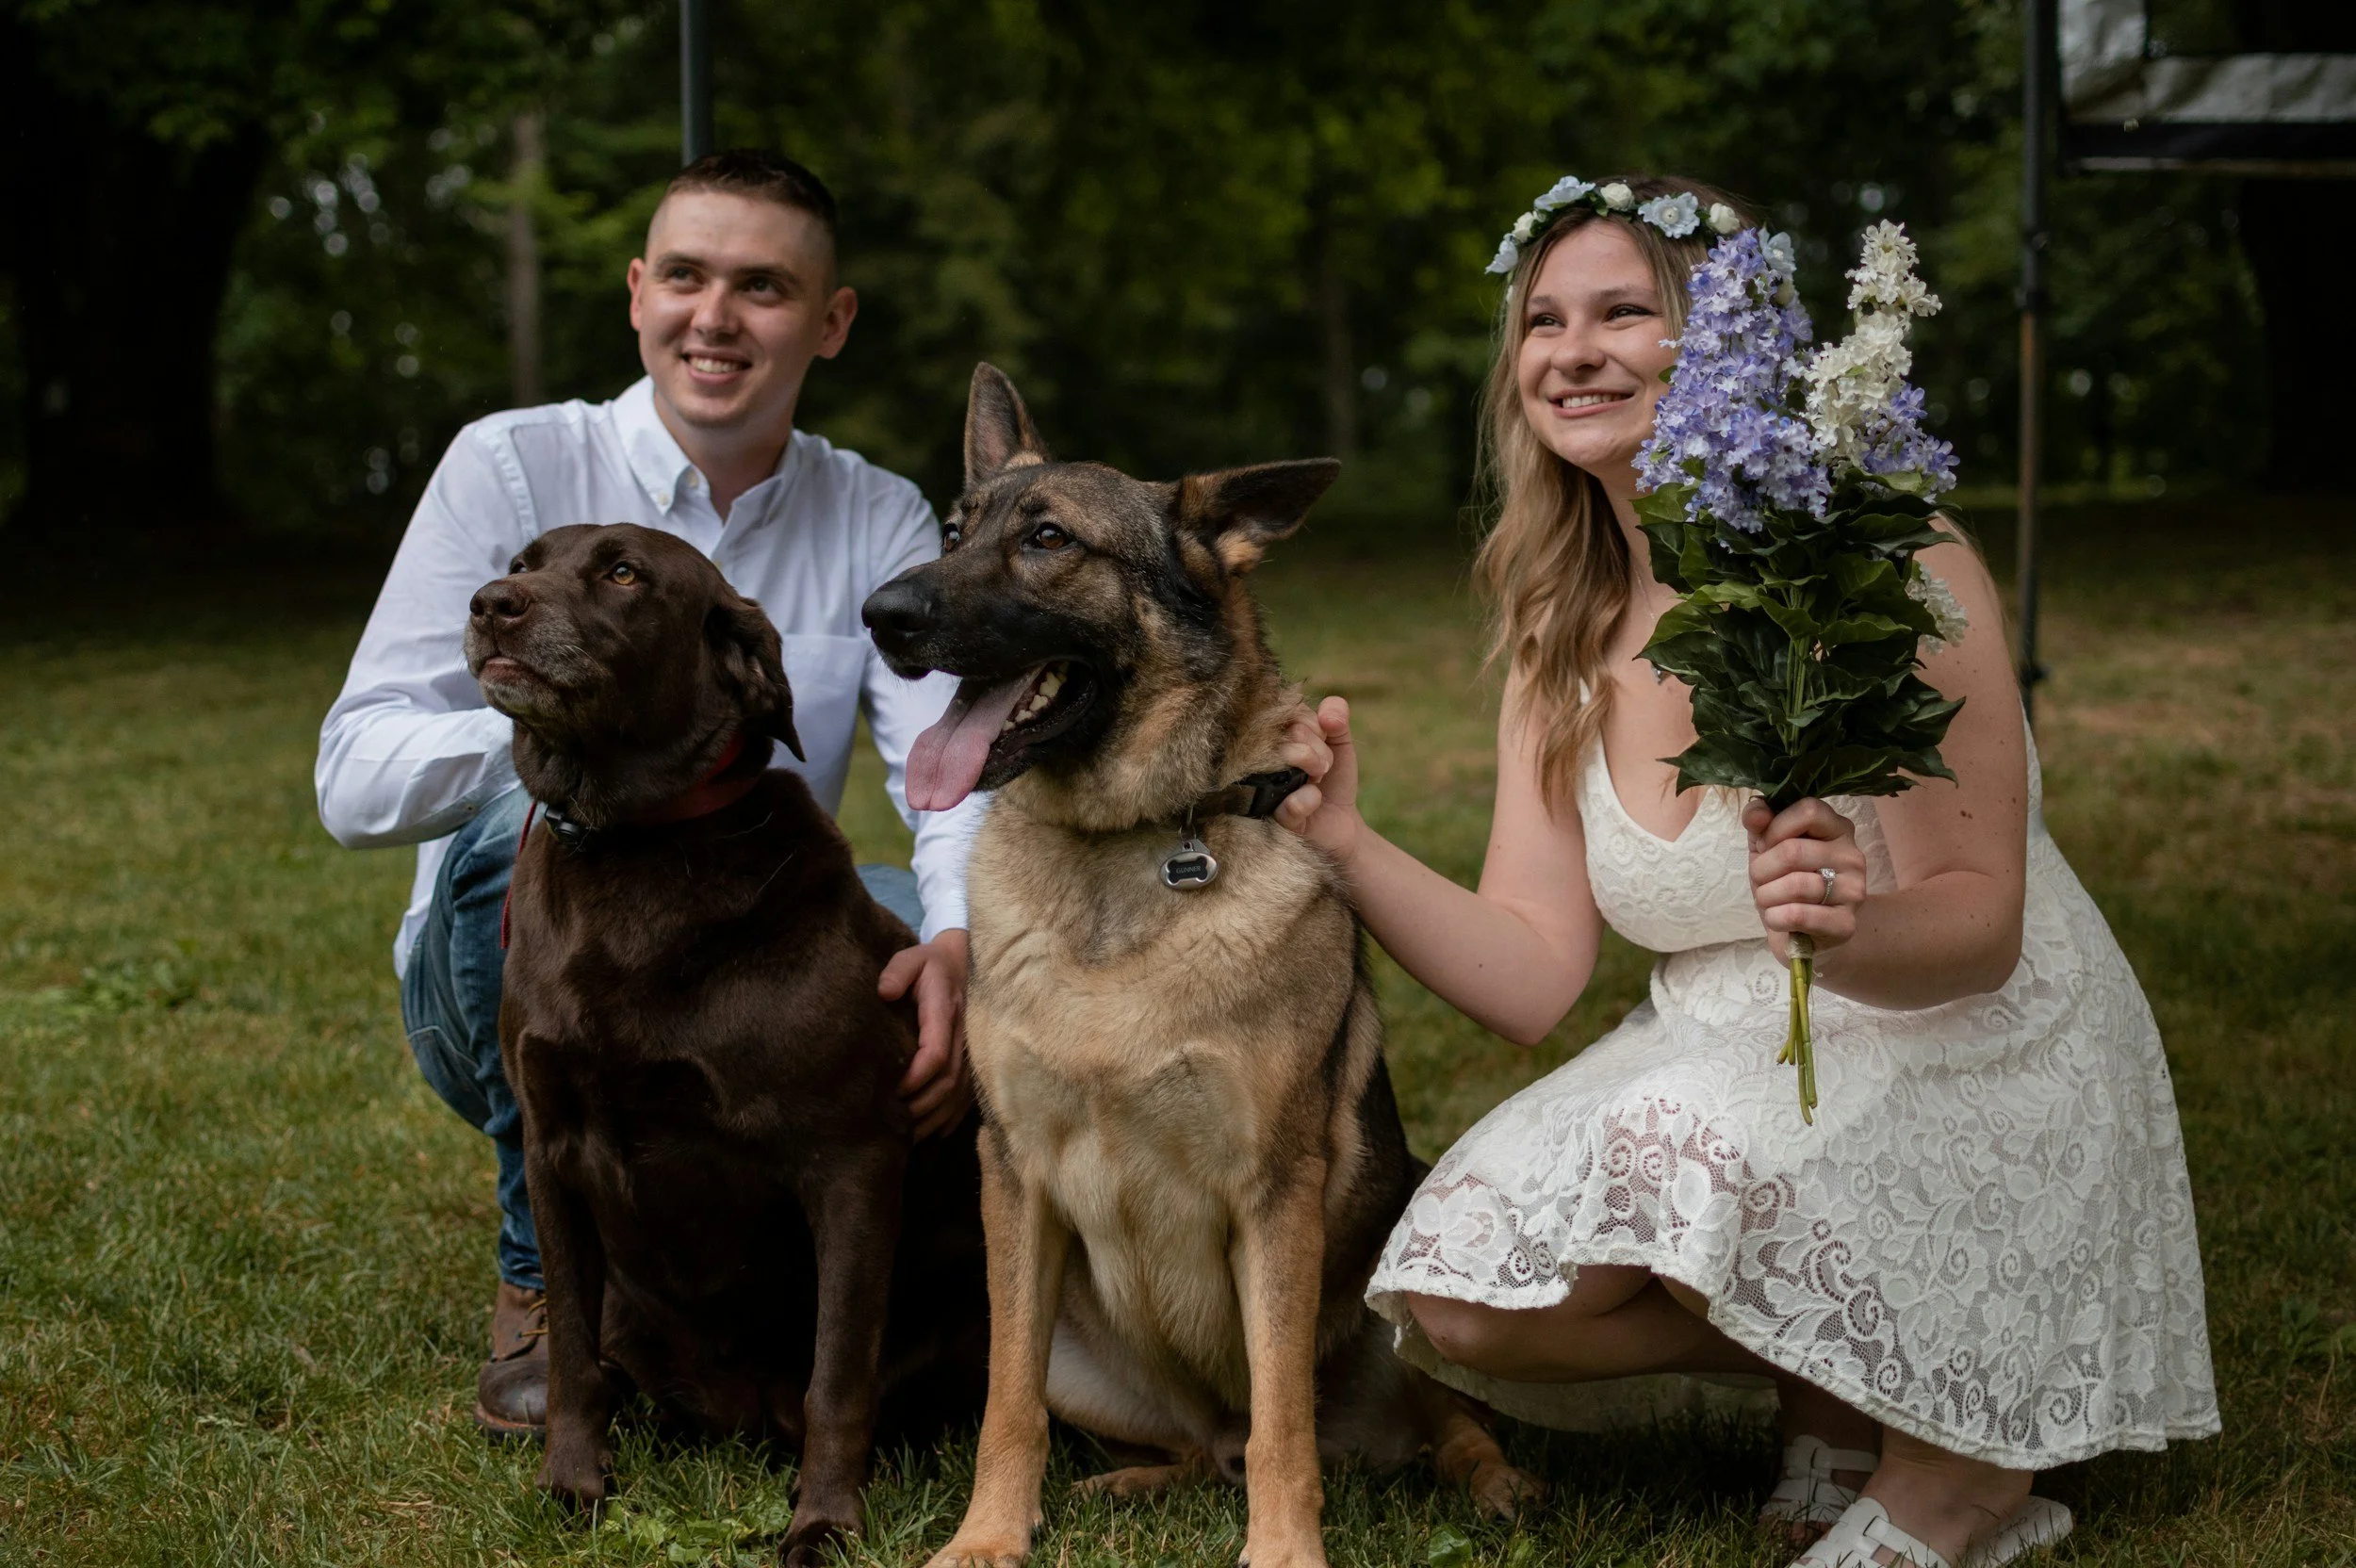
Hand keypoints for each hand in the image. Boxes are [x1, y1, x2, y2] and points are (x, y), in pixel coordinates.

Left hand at [878, 928, 972, 1137]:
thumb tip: (883, 992)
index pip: (936, 1053)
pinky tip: (933, 1134)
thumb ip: (897, 971)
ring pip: (959, 1094)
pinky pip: (967, 1097)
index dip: (915, 1077)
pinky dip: (950, 1118)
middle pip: (948, 1082)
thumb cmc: (929, 965)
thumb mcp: (911, 958)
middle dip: (921, 1106)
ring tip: (909, 1137)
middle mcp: (963, 1036)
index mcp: (945, 1012)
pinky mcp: (973, 1061)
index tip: (892, 1090)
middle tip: (894, 1122)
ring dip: (935, 1118)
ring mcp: (972, 1051)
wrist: (963, 964)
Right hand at [1272, 695, 1363, 861]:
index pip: (1290, 711)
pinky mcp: (1269, 817)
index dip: (1314, 723)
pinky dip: (1310, 799)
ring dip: (1314, 764)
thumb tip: (1327, 714)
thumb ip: (1336, 717)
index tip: (1325, 738)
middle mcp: (1262, 756)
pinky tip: (1314, 801)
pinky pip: (1290, 802)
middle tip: (1324, 766)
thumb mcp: (1340, 743)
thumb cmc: (1333, 780)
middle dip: (1319, 747)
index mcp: (1276, 736)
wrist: (1340, 822)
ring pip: (1284, 756)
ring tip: (1319, 778)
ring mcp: (1260, 785)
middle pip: (1292, 731)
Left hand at [1745, 797, 1867, 960]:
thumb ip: (1760, 823)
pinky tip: (1776, 918)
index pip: (1808, 810)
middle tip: (1760, 880)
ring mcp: (1854, 890)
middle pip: (1793, 851)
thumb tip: (1757, 812)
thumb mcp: (1767, 847)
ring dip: (1766, 895)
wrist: (1805, 934)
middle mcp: (1852, 856)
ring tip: (1767, 900)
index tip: (1765, 845)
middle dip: (1761, 869)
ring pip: (1796, 885)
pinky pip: (1799, 915)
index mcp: (1837, 828)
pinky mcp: (1846, 924)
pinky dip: (1775, 918)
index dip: (1775, 827)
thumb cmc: (1785, 882)